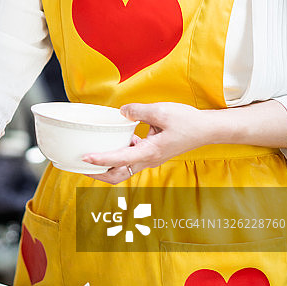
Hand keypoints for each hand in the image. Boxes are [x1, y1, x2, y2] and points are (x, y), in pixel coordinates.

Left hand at [82, 102, 212, 184]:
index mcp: (150, 151)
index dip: (101, 160)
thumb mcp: (161, 111)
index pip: (120, 159)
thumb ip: (139, 111)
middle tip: (80, 165)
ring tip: (90, 156)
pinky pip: (130, 159)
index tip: (85, 157)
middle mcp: (148, 160)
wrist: (206, 129)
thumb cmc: (187, 122)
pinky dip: (118, 155)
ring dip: (106, 166)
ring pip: (123, 169)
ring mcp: (149, 159)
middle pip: (118, 175)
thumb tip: (122, 111)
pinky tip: (114, 141)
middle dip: (98, 173)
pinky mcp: (151, 154)